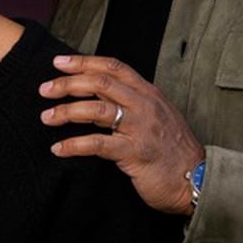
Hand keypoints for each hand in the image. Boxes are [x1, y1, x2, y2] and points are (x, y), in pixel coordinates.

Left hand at [41, 54, 202, 215]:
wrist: (197, 180)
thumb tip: (97, 98)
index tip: (59, 62)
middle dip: (67, 83)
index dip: (84, 61)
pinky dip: (73, 145)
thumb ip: (131, 105)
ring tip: (46, 117)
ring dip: (65, 111)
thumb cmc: (173, 152)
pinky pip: (97, 144)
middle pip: (99, 83)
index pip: (113, 67)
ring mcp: (141, 128)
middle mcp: (145, 105)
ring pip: (95, 110)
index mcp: (149, 94)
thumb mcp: (156, 119)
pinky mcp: (135, 153)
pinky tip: (58, 149)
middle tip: (45, 89)